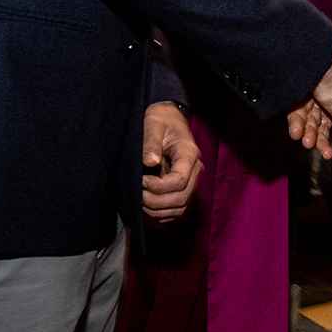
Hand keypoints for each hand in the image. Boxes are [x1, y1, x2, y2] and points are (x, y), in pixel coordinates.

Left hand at [140, 102, 202, 221]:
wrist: (169, 118)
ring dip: (157, 210)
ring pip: (180, 208)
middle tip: (137, 194)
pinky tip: (146, 206)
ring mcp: (191, 182)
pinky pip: (176, 210)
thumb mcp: (153, 124)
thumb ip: (151, 142)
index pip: (179, 181)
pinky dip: (161, 214)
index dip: (158, 186)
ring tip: (139, 201)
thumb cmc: (160, 119)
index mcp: (189, 155)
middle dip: (156, 201)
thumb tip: (149, 162)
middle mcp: (195, 171)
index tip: (141, 180)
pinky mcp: (183, 189)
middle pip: (181, 199)